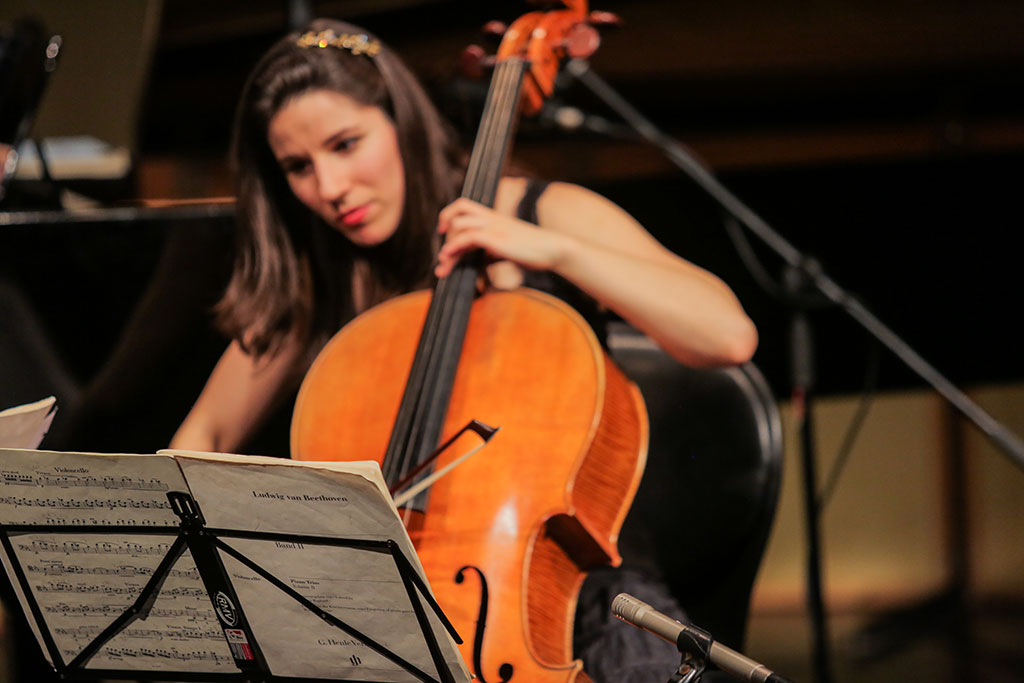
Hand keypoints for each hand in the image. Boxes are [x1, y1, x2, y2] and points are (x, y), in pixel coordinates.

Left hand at [435, 198, 569, 278]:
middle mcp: (491, 218)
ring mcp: (494, 227)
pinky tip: (449, 257)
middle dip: (444, 232)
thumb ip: (490, 251)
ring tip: (444, 264)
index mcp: (493, 217)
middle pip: (458, 211)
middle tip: (443, 256)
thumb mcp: (506, 248)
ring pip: (459, 225)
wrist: (553, 249)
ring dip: (448, 245)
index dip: (448, 215)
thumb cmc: (533, 251)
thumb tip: (479, 262)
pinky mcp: (497, 239)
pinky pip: (469, 237)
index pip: (463, 205)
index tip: (441, 231)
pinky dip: (455, 246)